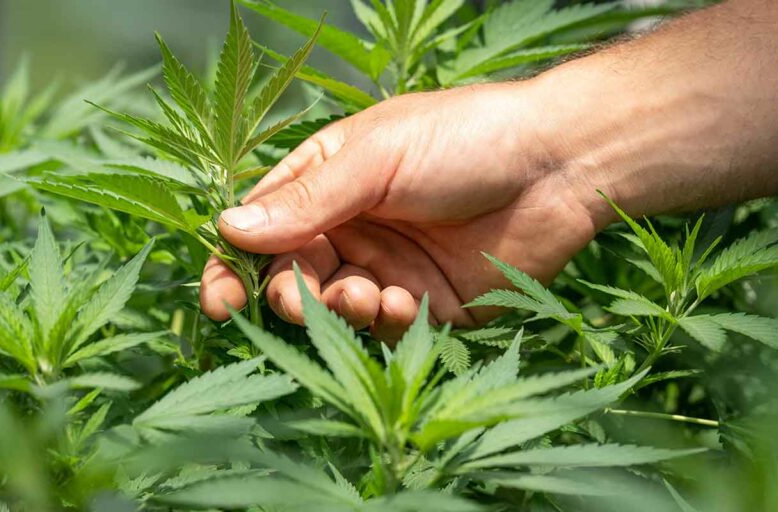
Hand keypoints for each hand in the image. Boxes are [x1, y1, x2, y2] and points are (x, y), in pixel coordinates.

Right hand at [199, 81, 604, 340]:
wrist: (557, 165)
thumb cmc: (465, 139)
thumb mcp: (377, 158)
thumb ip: (307, 200)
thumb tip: (228, 228)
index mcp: (330, 182)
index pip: (263, 228)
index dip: (235, 264)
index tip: (220, 299)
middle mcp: (354, 228)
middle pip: (292, 277)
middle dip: (289, 294)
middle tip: (299, 298)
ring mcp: (391, 269)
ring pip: (336, 309)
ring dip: (338, 310)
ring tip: (366, 294)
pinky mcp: (431, 306)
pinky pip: (387, 329)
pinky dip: (384, 323)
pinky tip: (404, 301)